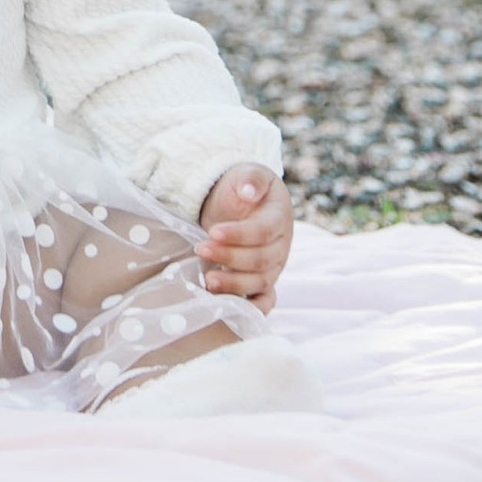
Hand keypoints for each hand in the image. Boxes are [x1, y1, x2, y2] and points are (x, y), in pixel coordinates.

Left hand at [198, 164, 292, 306]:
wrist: (239, 202)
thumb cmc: (243, 187)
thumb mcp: (247, 173)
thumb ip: (251, 179)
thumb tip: (248, 192)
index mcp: (280, 217)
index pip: (264, 231)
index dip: (239, 234)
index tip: (213, 232)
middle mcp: (281, 246)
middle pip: (260, 260)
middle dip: (229, 257)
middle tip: (201, 250)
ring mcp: (273, 266)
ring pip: (260, 282)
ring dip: (234, 284)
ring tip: (208, 280)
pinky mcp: (263, 281)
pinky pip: (265, 300)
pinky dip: (253, 308)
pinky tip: (231, 308)